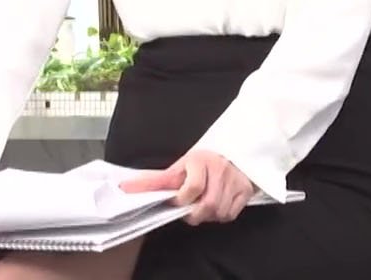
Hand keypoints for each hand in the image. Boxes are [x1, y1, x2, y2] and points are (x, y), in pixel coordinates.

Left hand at [119, 149, 254, 224]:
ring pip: (218, 212)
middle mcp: (219, 170)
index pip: (192, 187)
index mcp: (199, 160)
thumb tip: (125, 187)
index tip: (175, 202)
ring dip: (206, 215)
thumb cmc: (201, 163)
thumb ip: (156, 179)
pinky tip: (215, 207)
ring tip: (201, 206)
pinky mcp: (245, 191)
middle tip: (188, 209)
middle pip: (206, 205)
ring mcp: (234, 181)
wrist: (232, 155)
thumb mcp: (179, 166)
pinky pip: (230, 214)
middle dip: (193, 213)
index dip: (181, 200)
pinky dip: (220, 216)